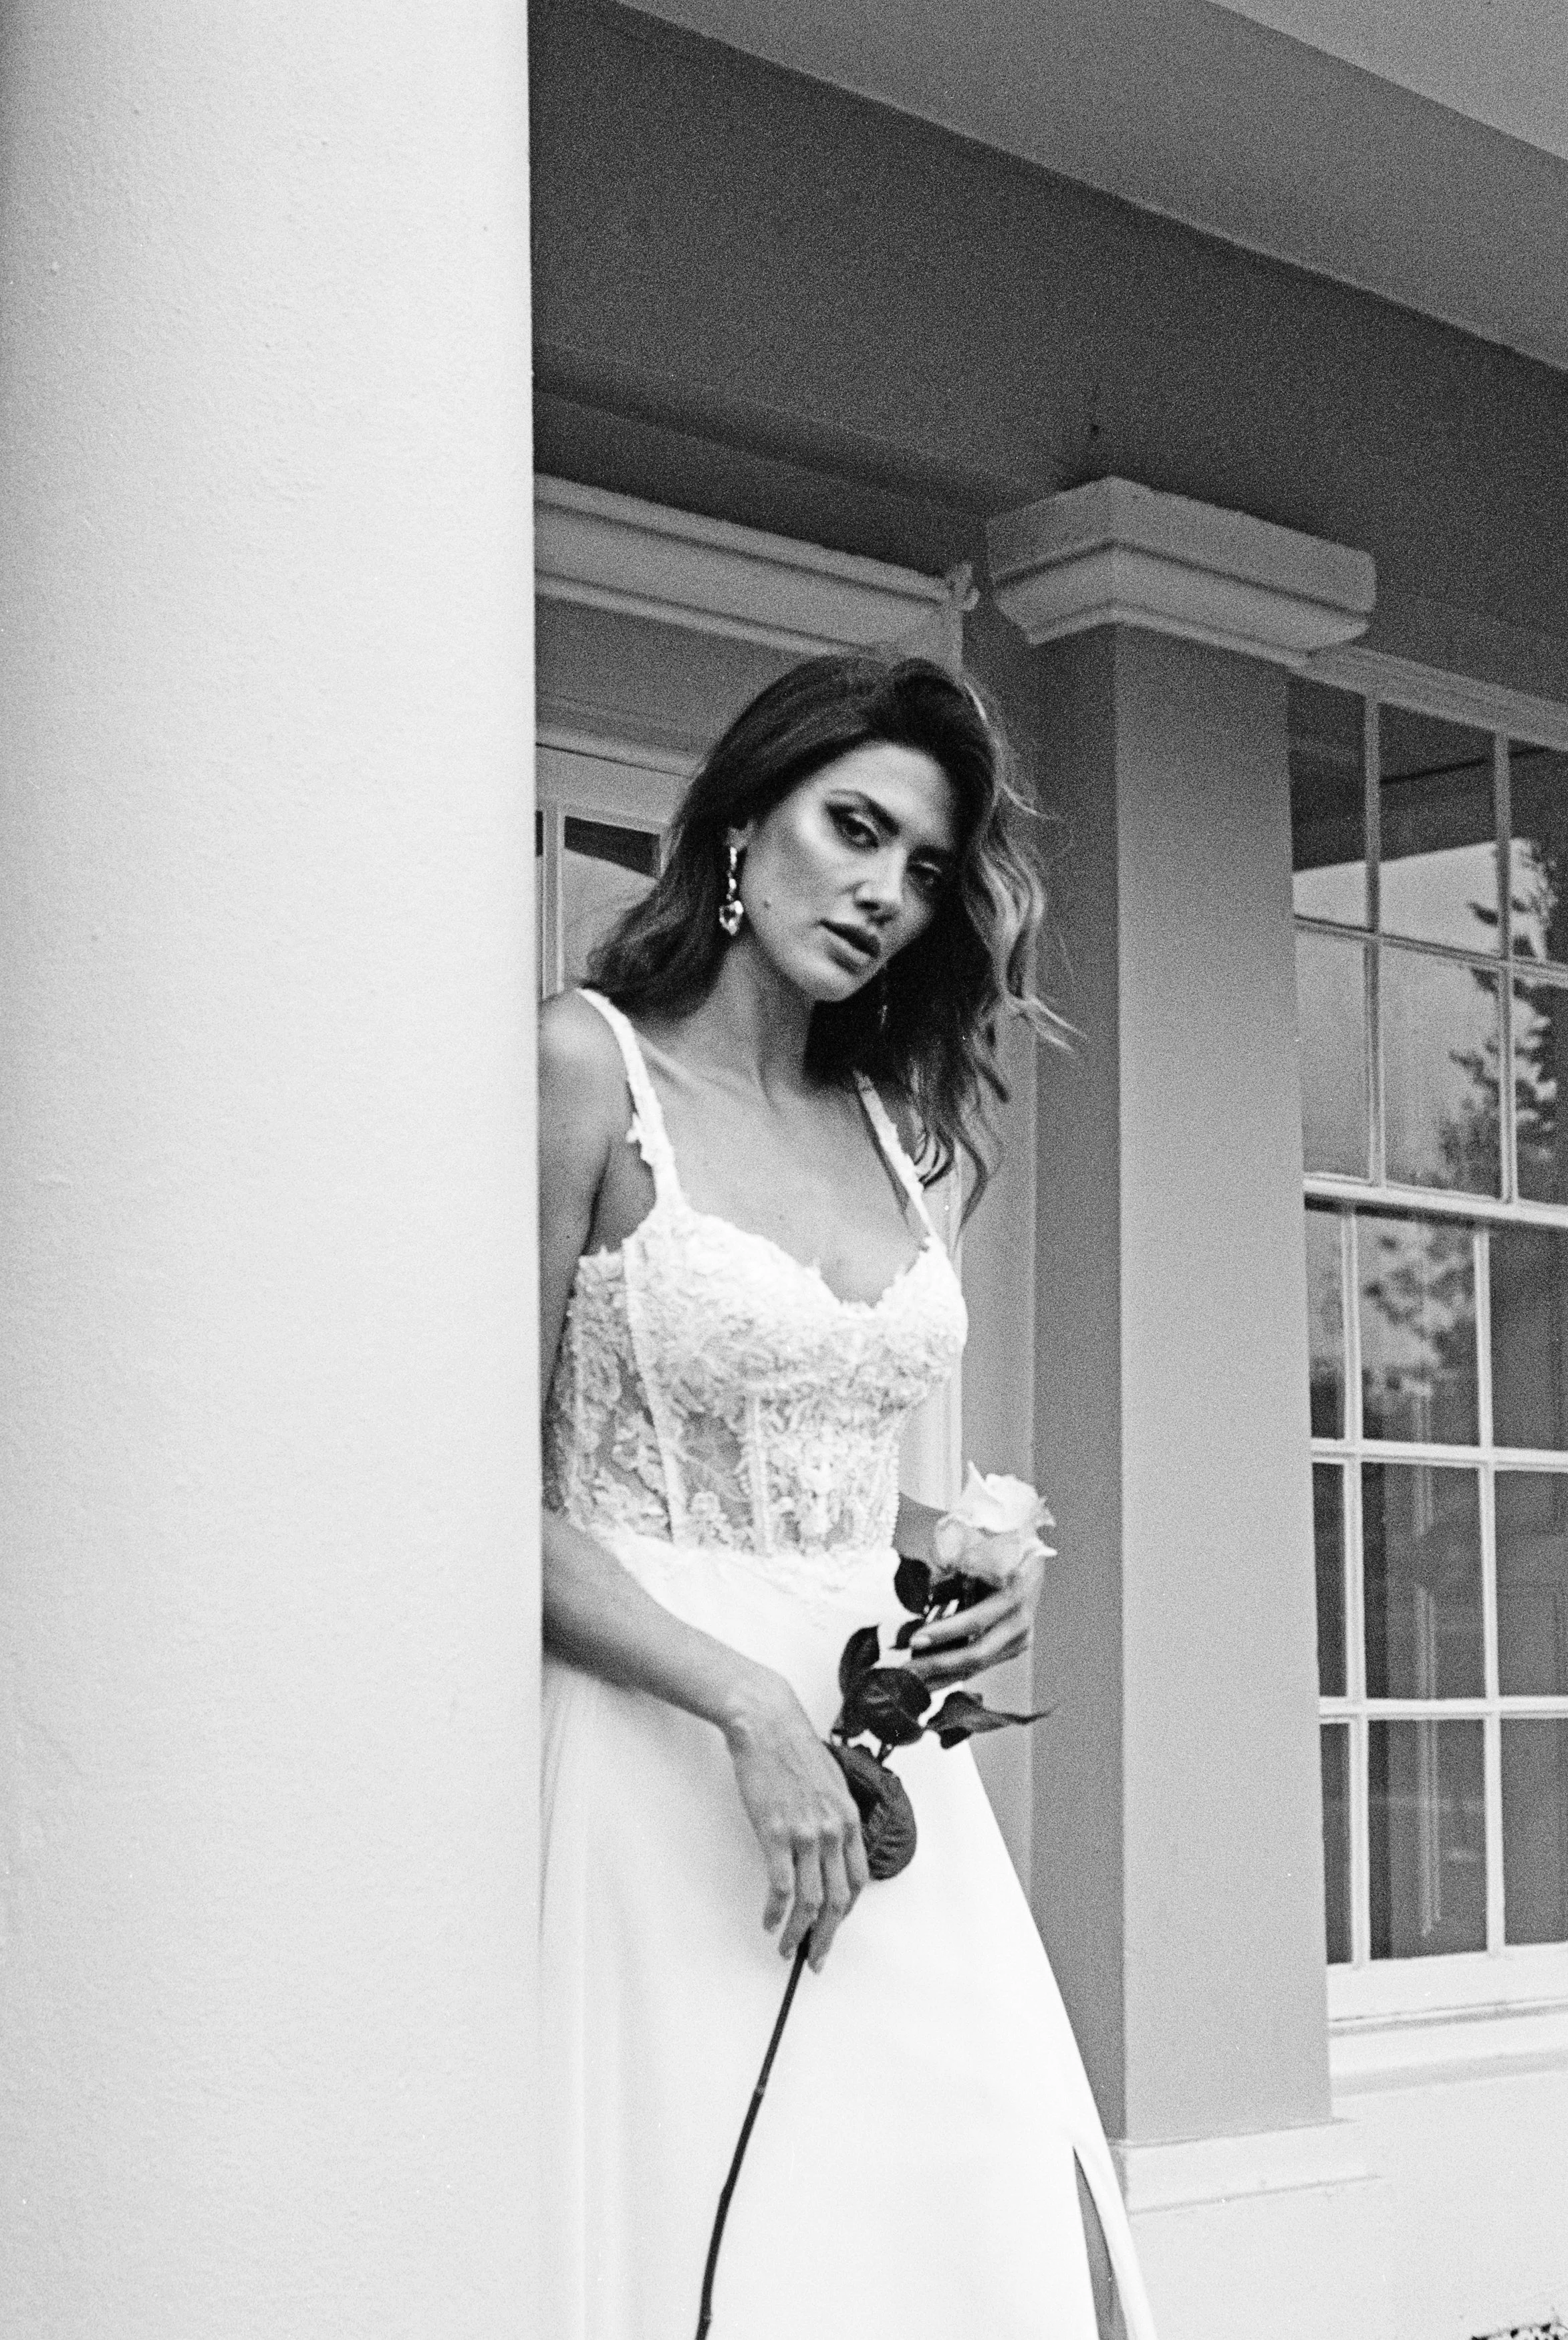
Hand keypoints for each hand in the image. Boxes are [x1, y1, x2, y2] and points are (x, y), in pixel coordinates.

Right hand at [722, 1673, 869, 1969]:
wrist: (767, 1723)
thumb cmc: (795, 1748)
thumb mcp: (830, 1781)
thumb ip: (835, 1815)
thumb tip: (832, 1844)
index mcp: (848, 1818)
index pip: (858, 1879)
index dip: (847, 1910)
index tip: (833, 1925)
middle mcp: (833, 1830)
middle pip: (838, 1899)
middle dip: (827, 1936)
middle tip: (816, 1958)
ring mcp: (805, 1833)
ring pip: (810, 1901)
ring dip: (799, 1934)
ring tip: (787, 1950)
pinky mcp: (775, 1833)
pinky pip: (780, 1887)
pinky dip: (775, 1912)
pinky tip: (769, 1923)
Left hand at [909, 1540, 1047, 1688]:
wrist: (1029, 1558)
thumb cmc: (997, 1551)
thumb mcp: (976, 1557)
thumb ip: (950, 1579)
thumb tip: (918, 1601)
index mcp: (1014, 1592)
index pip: (976, 1620)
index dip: (944, 1632)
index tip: (913, 1641)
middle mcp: (1020, 1621)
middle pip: (978, 1653)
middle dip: (939, 1663)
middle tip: (907, 1670)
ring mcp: (1020, 1638)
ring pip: (978, 1666)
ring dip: (943, 1675)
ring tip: (912, 1681)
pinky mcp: (1014, 1648)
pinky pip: (980, 1665)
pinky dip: (954, 1672)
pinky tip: (930, 1678)